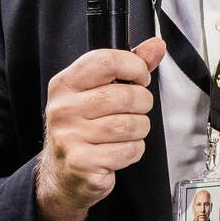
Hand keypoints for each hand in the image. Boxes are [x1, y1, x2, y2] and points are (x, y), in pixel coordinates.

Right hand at [36, 37, 165, 220]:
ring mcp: (70, 137)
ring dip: (139, 129)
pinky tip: (119, 150)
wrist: (63, 174)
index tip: (140, 77)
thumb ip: (127, 68)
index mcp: (65, 85)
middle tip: (136, 109)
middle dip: (142, 103)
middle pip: (125, 96)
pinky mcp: (83, 162)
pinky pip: (128, 150)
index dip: (134, 66)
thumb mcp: (97, 92)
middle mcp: (63, 109)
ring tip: (127, 132)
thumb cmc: (81, 129)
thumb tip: (156, 46)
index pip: (106, 61)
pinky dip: (133, 150)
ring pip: (130, 125)